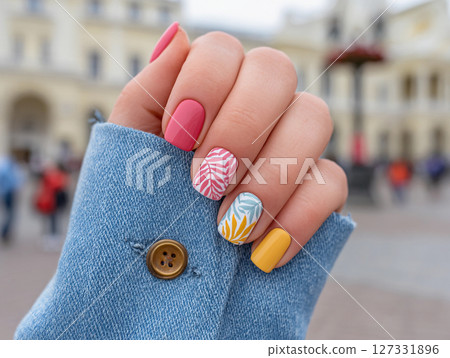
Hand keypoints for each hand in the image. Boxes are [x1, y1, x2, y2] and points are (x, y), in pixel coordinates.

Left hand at [109, 22, 347, 272]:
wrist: (168, 274)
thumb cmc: (145, 204)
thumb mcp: (130, 152)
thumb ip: (148, 95)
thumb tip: (175, 36)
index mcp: (210, 89)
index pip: (223, 50)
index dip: (203, 85)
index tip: (177, 138)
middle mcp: (257, 105)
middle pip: (276, 71)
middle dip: (240, 126)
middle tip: (205, 181)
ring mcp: (293, 143)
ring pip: (314, 117)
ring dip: (269, 176)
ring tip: (229, 228)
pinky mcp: (318, 188)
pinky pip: (333, 182)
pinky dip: (297, 218)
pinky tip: (261, 253)